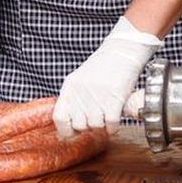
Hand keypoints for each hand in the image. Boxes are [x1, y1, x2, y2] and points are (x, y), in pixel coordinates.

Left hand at [54, 18, 160, 138]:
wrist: (122, 50)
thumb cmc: (103, 67)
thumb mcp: (81, 79)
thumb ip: (75, 99)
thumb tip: (70, 125)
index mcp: (70, 86)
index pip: (59, 117)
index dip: (66, 130)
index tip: (74, 131)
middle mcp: (81, 91)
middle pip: (79, 125)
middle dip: (89, 126)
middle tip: (97, 117)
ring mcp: (97, 94)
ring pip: (96, 125)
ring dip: (103, 125)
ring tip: (107, 115)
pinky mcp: (114, 97)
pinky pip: (111, 123)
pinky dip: (114, 127)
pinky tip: (116, 120)